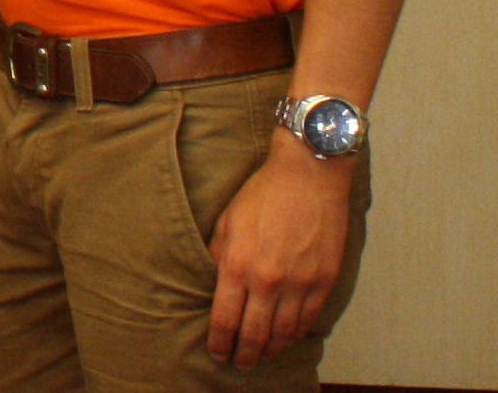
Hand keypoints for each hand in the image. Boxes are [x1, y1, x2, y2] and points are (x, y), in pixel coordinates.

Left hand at [207, 137, 354, 368]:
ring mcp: (301, 283)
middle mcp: (269, 281)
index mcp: (237, 266)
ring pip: (284, 332)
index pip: (225, 319)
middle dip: (245, 354)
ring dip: (271, 348)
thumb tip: (215, 286)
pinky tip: (287, 337)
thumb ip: (220, 259)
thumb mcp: (226, 224)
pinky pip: (309, 318)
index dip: (220, 342)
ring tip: (261, 356)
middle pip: (255, 334)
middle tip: (240, 364)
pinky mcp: (325, 280)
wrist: (308, 176)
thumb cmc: (262, 196)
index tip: (217, 353)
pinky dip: (296, 333)